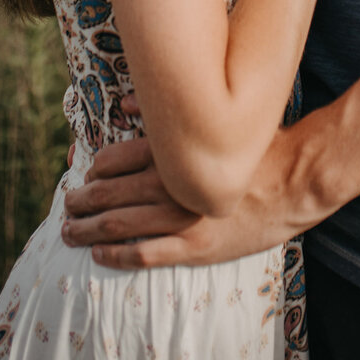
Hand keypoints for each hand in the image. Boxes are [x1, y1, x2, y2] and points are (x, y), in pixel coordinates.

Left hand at [62, 128, 308, 268]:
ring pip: (119, 224)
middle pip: (110, 193)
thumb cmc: (254, 147)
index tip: (84, 173)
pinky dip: (116, 254)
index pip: (115, 159)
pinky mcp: (194, 246)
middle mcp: (169, 184)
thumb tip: (124, 104)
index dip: (94, 169)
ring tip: (70, 231)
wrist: (292, 182)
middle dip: (82, 200)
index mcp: (172, 152)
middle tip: (66, 205)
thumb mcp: (213, 121)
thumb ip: (165, 114)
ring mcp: (180, 218)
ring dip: (89, 229)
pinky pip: (144, 253)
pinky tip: (99, 254)